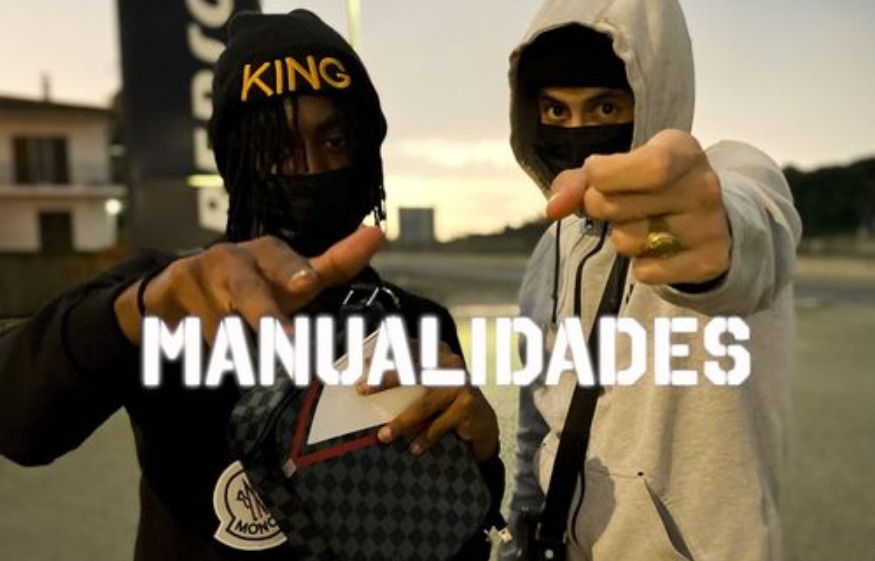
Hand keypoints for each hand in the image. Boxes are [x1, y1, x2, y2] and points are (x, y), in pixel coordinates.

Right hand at [115, 226, 384, 344]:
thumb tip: (378, 233)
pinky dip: (203, 347)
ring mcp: (201, 273)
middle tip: (283, 341)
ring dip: (233, 346)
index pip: (289, 263)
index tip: (307, 282)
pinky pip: (194, 334)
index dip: (296, 271)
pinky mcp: (172, 289)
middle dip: (265, 317)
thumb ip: (335, 263)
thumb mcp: (292, 278)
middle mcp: (236, 258)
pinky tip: (201, 339)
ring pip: (224, 328)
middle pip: (251, 294)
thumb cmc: (253, 283)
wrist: (178, 291)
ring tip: (235, 346)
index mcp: (270, 253)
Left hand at [359, 342, 498, 462]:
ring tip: (384, 436)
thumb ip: (411, 377)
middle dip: (385, 380)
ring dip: (401, 422)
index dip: (387, 352)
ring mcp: (460, 384)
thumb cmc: (449, 400)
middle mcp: (450, 364)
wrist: (483, 421)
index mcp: (438, 352)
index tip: (365, 362)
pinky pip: (438, 425)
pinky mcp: (467, 406)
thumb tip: (371, 385)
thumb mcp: (431, 384)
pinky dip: (424, 438)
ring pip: (423, 404)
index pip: (410, 348)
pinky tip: (414, 448)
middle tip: (363, 389)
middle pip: (413, 371)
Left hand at [546, 129, 730, 285]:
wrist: (707, 221)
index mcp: (681, 151)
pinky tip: (657, 250)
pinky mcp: (709, 261)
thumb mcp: (621, 170)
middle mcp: (703, 185)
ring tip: (641, 226)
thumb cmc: (650, 187)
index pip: (644, 166)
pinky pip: (646, 272)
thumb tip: (553, 207)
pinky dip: (641, 266)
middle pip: (618, 205)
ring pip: (630, 242)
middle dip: (598, 207)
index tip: (595, 178)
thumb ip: (580, 181)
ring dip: (621, 239)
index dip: (603, 175)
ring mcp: (709, 226)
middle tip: (611, 206)